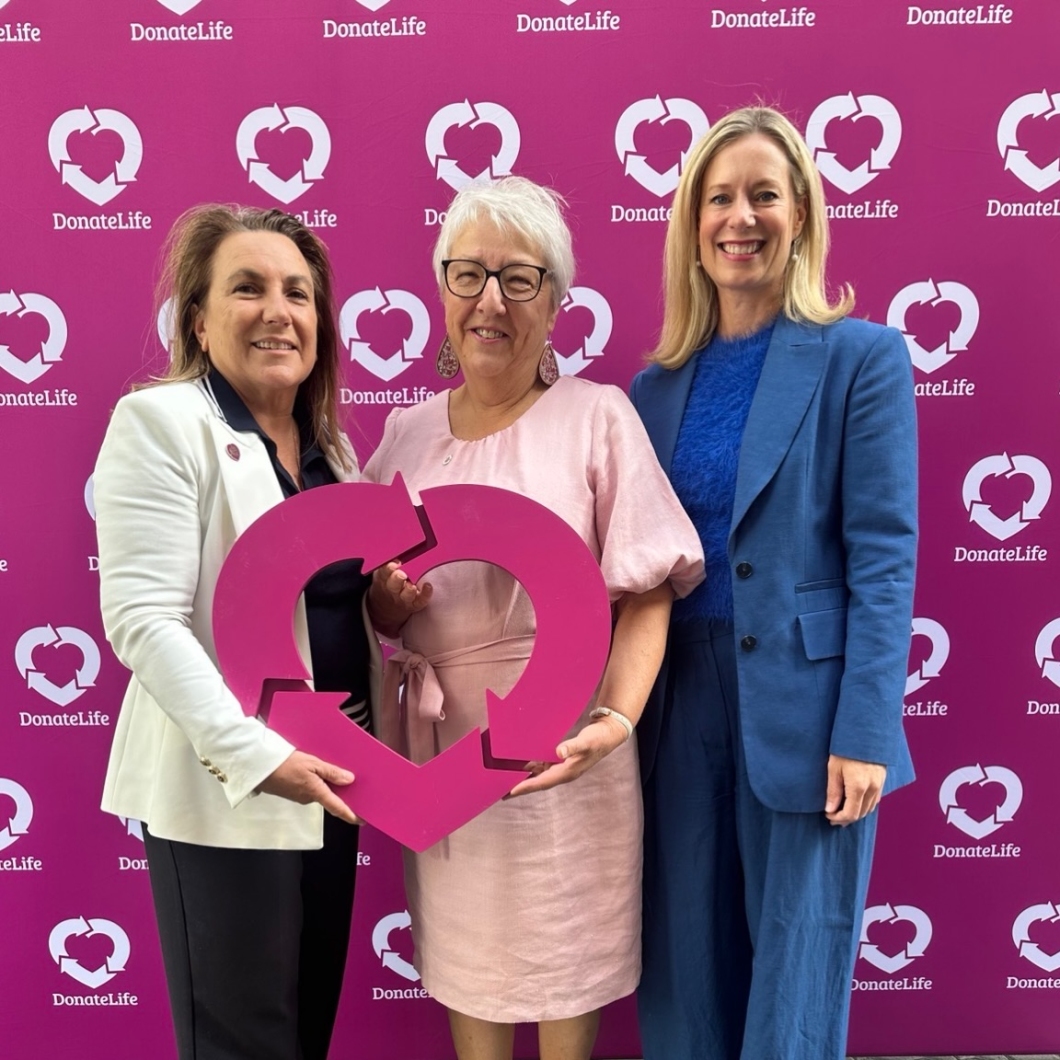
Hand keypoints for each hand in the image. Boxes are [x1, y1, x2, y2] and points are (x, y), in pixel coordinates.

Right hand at [258, 750, 359, 824]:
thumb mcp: (312, 763)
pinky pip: (311, 789)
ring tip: (337, 773)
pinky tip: (318, 772)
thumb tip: (349, 780)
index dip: (351, 815)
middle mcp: (309, 798)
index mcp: (316, 793)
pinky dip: (318, 783)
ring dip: (328, 785)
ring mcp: (300, 796)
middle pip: (330, 798)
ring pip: (320, 792)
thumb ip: (331, 772)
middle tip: (353, 786)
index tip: (362, 820)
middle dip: (340, 793)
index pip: (338, 808)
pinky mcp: (293, 792)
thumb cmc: (285, 764)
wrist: (260, 767)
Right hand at [367, 561, 432, 635]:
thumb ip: (389, 562)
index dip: (388, 569)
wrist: (389, 603)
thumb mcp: (385, 571)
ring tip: (412, 586)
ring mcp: (404, 598)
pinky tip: (428, 586)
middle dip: (397, 579)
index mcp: (384, 578)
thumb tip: (397, 553)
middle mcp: (393, 589)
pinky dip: (425, 594)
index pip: (384, 572)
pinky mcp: (415, 604)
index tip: (394, 564)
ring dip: (409, 590)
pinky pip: (421, 601)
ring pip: (406, 596)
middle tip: (401, 574)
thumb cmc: (389, 580)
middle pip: (393, 585)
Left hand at [507, 715, 628, 796]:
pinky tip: (519, 765)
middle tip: (499, 792)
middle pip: (536, 782)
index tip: (509, 791)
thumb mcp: (585, 742)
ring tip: (504, 781)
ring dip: (522, 778)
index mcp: (566, 772)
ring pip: (537, 775)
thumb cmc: (597, 739)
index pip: (541, 782)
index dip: (525, 787)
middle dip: (519, 787)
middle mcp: (561, 772)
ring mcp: (560, 767)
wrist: (608, 734)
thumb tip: (558, 752)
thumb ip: (572, 746)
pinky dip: (530, 767)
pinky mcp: (559, 760)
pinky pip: (541, 766)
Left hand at [824, 754, 885, 825]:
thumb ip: (833, 791)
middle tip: (833, 818)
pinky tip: (855, 802)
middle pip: (861, 813)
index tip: (828, 816)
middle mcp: (872, 788)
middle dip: (846, 818)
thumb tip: (830, 810)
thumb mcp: (834, 768)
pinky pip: (874, 799)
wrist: (866, 732)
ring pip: (869, 808)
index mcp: (858, 787)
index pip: (850, 813)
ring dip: (856, 813)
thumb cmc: (846, 747)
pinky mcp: (882, 779)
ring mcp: (879, 784)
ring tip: (842, 812)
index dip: (838, 818)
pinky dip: (864, 805)